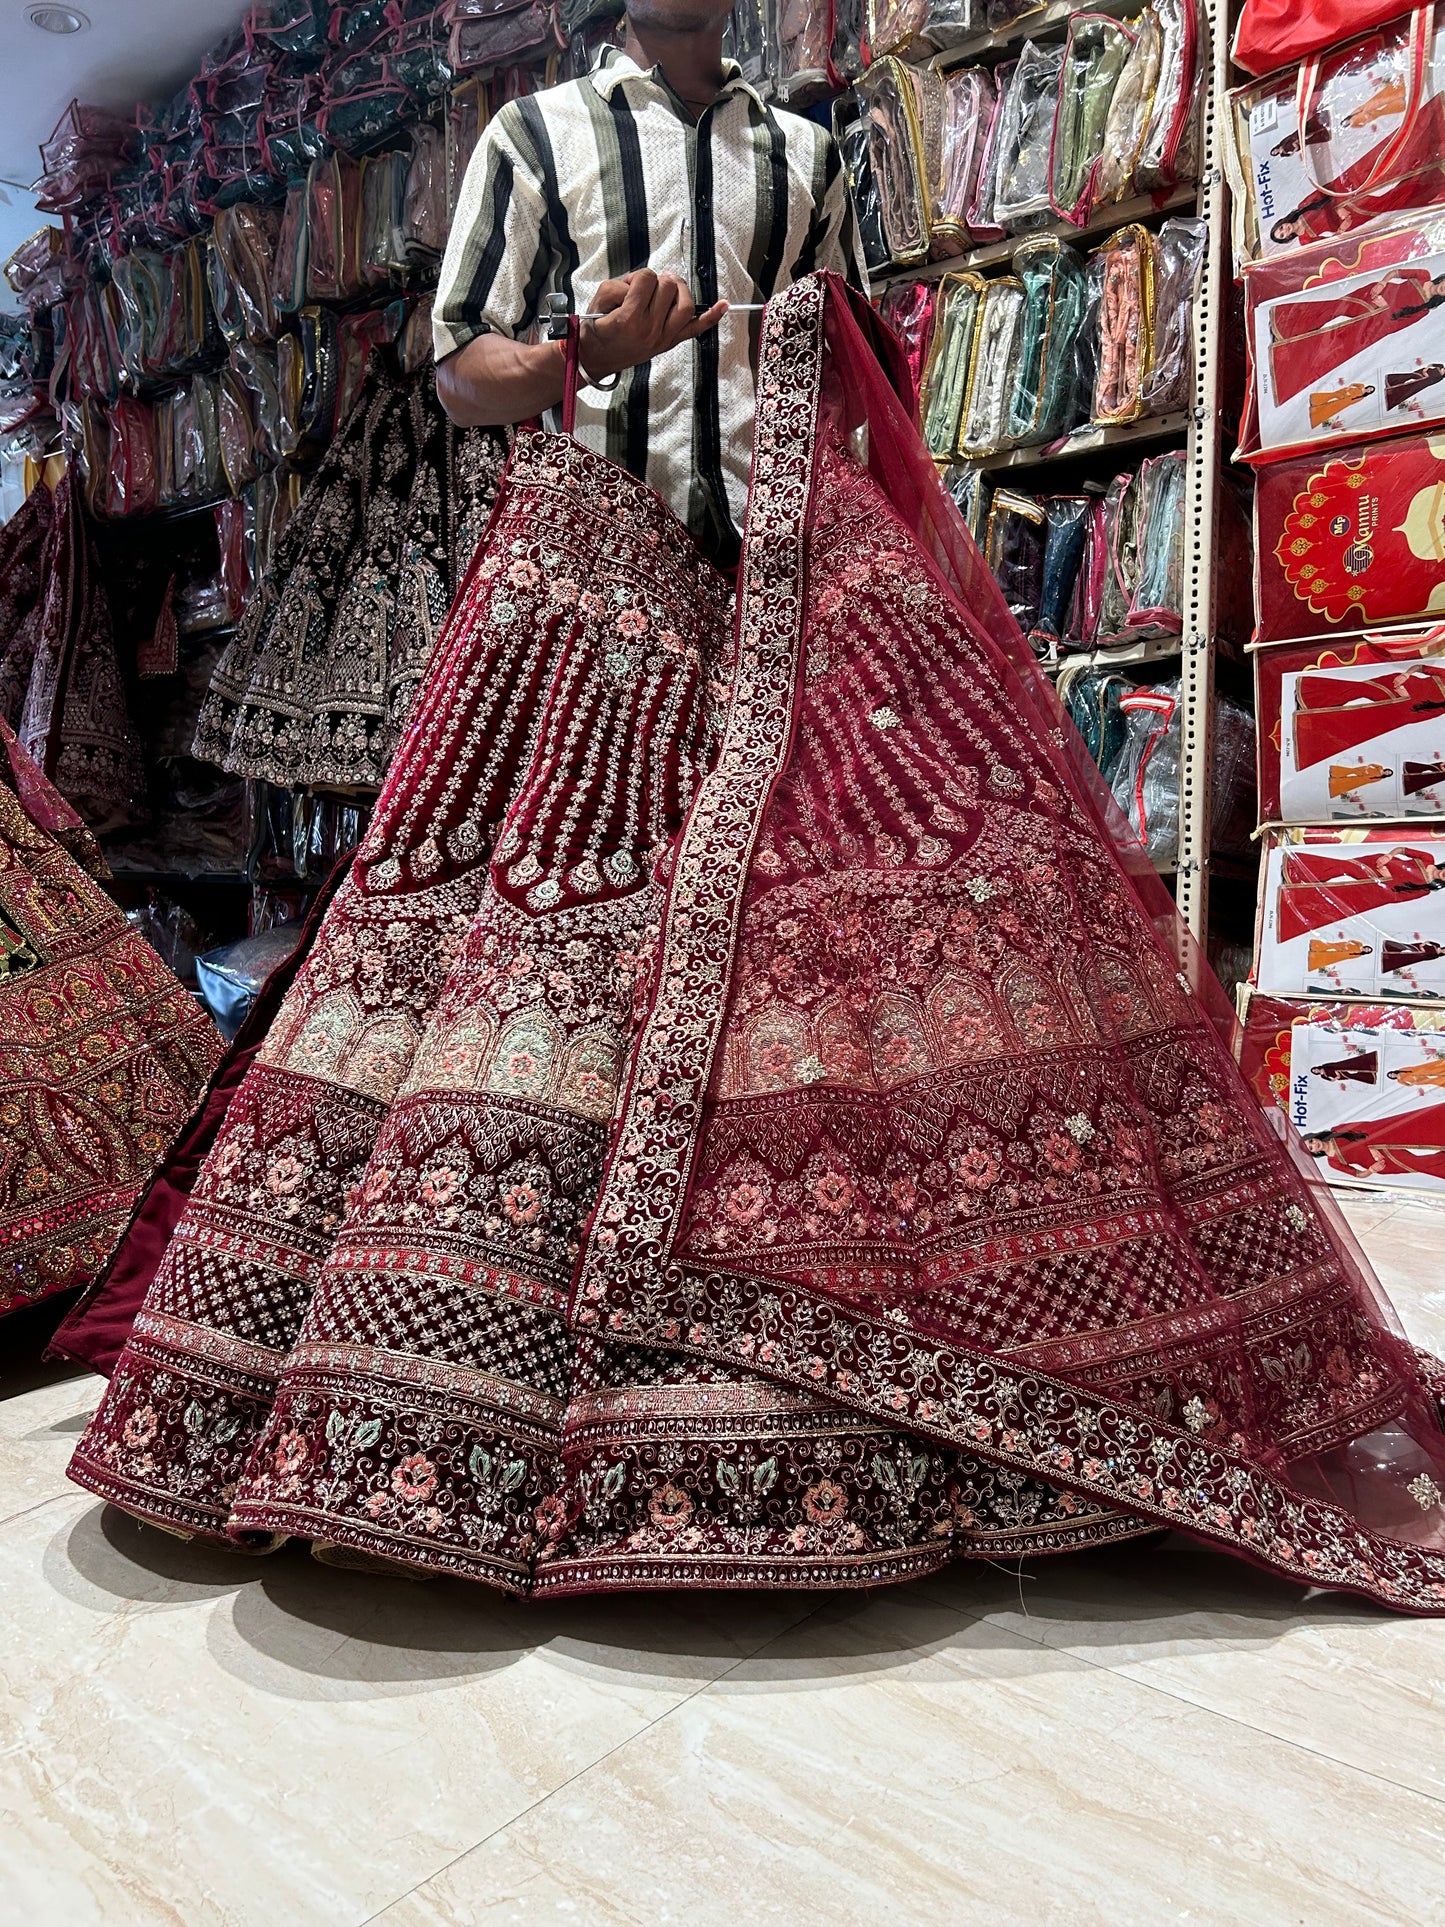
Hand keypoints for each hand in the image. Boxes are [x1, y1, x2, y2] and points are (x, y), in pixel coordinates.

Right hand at [578, 270, 726, 379]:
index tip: (628, 287)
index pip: (646, 279)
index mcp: (631, 319)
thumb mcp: (598, 302)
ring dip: (678, 289)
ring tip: (667, 288)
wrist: (596, 358)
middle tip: (645, 289)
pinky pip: (696, 329)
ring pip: (686, 303)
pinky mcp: (670, 342)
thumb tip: (639, 282)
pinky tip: (722, 305)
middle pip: (668, 287)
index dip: (636, 277)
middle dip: (656, 281)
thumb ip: (617, 286)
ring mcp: (664, 338)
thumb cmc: (597, 331)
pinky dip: (711, 317)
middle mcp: (651, 330)